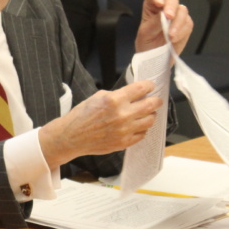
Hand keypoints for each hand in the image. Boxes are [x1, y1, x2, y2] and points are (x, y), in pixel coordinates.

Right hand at [40, 80, 161, 167]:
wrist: (72, 137)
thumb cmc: (82, 116)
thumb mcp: (98, 97)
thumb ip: (117, 94)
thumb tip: (132, 94)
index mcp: (115, 100)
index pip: (141, 89)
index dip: (149, 86)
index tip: (151, 86)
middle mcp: (122, 115)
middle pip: (151, 105)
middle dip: (156, 101)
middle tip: (156, 100)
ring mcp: (125, 130)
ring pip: (150, 121)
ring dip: (150, 115)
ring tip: (147, 114)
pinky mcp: (124, 143)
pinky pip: (142, 134)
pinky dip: (141, 129)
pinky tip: (137, 125)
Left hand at [134, 0, 192, 54]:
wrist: (154, 59)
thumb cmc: (146, 44)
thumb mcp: (145, 34)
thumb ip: (154, 23)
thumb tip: (163, 14)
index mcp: (152, 7)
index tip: (159, 3)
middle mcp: (165, 9)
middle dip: (171, 7)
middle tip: (168, 17)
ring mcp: (177, 16)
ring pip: (182, 11)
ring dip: (177, 23)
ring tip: (170, 35)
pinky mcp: (185, 25)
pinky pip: (188, 24)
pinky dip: (181, 31)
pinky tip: (174, 39)